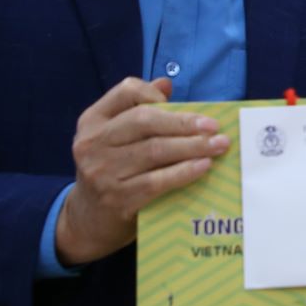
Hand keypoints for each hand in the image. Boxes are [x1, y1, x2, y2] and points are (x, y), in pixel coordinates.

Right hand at [56, 77, 227, 264]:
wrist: (87, 223)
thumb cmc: (110, 173)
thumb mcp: (114, 140)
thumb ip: (137, 110)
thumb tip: (166, 83)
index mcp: (92, 121)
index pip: (126, 92)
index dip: (155, 92)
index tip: (180, 103)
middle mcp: (92, 143)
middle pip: (145, 121)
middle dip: (184, 122)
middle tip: (214, 126)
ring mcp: (102, 172)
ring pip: (155, 150)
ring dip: (192, 146)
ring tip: (218, 145)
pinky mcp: (117, 199)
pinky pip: (157, 181)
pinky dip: (184, 171)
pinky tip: (203, 166)